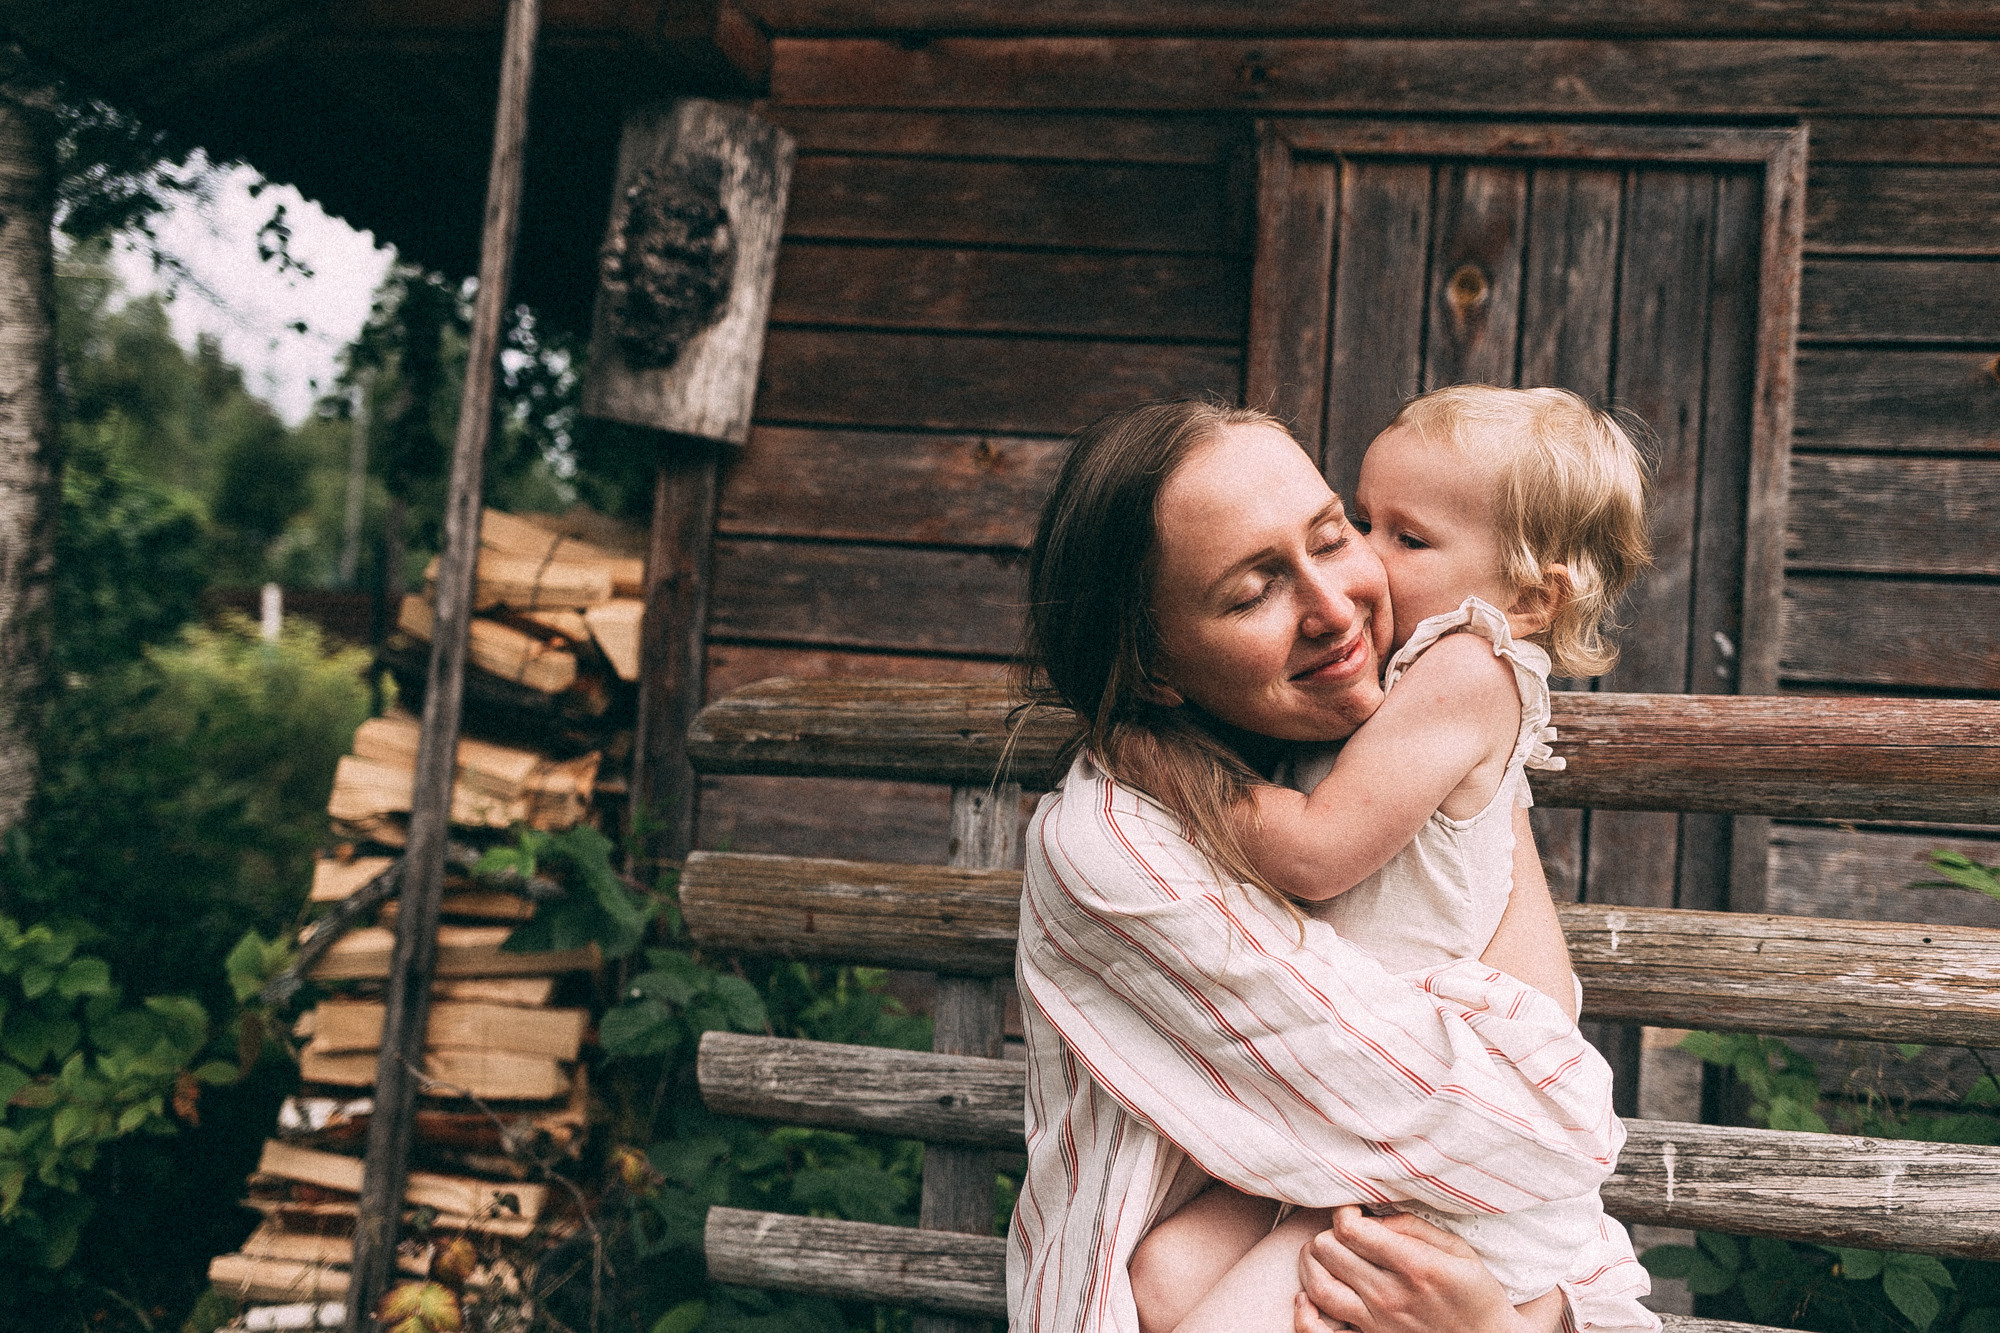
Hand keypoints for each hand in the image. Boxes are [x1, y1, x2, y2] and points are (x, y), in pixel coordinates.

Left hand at [1293, 1206, 1556, 1332]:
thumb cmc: (1476, 1296)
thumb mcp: (1459, 1251)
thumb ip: (1415, 1227)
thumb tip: (1375, 1215)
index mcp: (1415, 1266)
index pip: (1351, 1230)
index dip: (1344, 1212)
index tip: (1353, 1211)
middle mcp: (1391, 1295)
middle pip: (1327, 1250)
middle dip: (1329, 1233)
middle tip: (1343, 1234)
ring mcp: (1377, 1323)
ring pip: (1317, 1285)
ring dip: (1311, 1263)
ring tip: (1322, 1253)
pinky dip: (1304, 1314)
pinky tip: (1304, 1298)